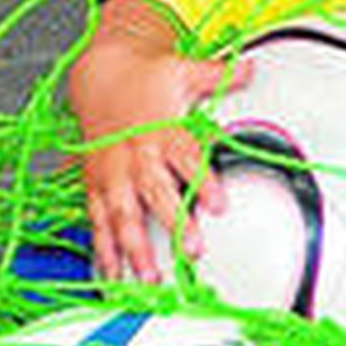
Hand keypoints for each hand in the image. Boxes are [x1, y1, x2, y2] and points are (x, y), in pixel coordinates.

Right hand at [67, 0, 249, 281]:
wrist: (100, 78)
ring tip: (150, 277)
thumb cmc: (145, 81)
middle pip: (155, 192)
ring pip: (123, 214)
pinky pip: (98, 222)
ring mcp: (114, 174)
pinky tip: (113, 275)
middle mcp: (136, 155)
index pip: (185, 156)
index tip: (219, 205)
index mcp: (161, 129)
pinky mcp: (97, 186)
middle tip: (192, 249)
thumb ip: (216, 75)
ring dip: (135, 248)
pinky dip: (104, 250)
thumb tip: (248, 68)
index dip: (203, 181)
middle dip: (173, 222)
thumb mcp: (183, 71)